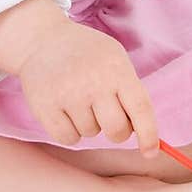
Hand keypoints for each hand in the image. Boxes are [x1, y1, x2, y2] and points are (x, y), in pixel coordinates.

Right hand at [17, 18, 159, 156]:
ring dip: (89, 124)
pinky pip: (68, 138)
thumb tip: (141, 131)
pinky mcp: (45, 107)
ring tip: (78, 99)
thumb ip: (129, 90)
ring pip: (91, 133)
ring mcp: (68, 95)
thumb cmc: (85, 53)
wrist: (41, 40)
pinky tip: (65, 110)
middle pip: (117, 130)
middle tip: (107, 116)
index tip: (150, 152)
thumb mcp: (114, 58)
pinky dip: (70, 131)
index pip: (141, 109)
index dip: (149, 135)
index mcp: (116, 69)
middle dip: (117, 131)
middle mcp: (93, 83)